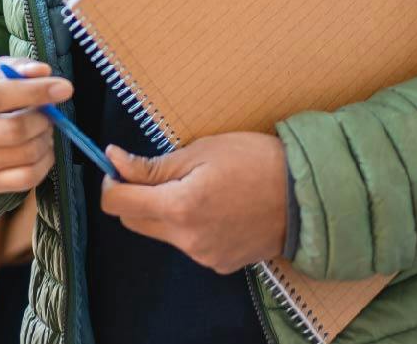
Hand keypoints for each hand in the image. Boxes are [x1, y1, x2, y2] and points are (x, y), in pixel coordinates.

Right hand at [0, 58, 71, 194]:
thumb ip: (17, 67)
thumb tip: (43, 72)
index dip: (35, 91)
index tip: (64, 88)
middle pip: (14, 130)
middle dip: (42, 119)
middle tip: (48, 112)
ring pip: (25, 154)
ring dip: (45, 138)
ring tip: (42, 127)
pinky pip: (28, 178)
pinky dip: (45, 162)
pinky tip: (41, 147)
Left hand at [100, 132, 289, 273]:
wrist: (305, 196)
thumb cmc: (256, 162)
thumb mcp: (201, 151)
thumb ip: (152, 165)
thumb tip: (114, 160)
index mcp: (179, 206)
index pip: (117, 204)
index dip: (111, 182)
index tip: (118, 166)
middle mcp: (187, 239)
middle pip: (134, 222)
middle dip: (134, 197)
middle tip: (156, 172)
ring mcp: (203, 256)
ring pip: (162, 233)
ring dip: (164, 211)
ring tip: (196, 186)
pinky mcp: (218, 264)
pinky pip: (188, 244)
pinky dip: (189, 225)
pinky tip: (215, 206)